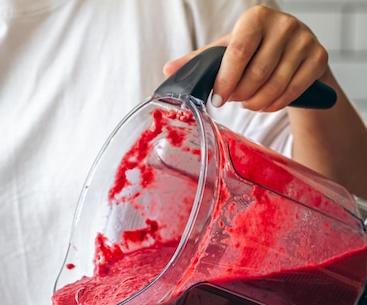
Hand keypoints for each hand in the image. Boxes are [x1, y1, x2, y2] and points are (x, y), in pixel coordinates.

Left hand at [163, 5, 328, 111]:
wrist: (293, 52)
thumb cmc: (254, 51)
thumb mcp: (227, 51)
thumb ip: (201, 62)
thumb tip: (168, 72)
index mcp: (256, 17)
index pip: (238, 52)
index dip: (226, 81)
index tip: (218, 99)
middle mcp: (283, 24)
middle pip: (257, 74)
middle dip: (240, 95)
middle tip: (233, 100)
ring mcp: (304, 40)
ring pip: (275, 86)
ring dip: (257, 103)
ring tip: (249, 103)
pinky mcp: (319, 57)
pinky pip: (293, 92)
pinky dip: (275, 105)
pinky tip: (266, 103)